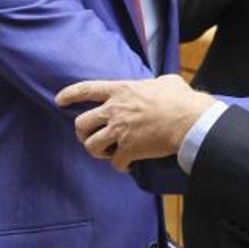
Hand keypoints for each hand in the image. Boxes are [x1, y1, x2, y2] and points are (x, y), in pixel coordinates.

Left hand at [56, 75, 215, 171]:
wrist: (189, 120)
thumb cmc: (181, 99)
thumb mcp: (166, 81)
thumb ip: (154, 83)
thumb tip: (159, 84)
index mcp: (121, 90)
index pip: (86, 90)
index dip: (69, 94)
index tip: (59, 100)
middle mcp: (115, 110)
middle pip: (81, 124)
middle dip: (82, 133)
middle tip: (91, 137)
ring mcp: (120, 131)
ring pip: (92, 146)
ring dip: (98, 152)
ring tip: (109, 153)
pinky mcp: (129, 150)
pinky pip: (115, 163)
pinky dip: (121, 166)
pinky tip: (129, 164)